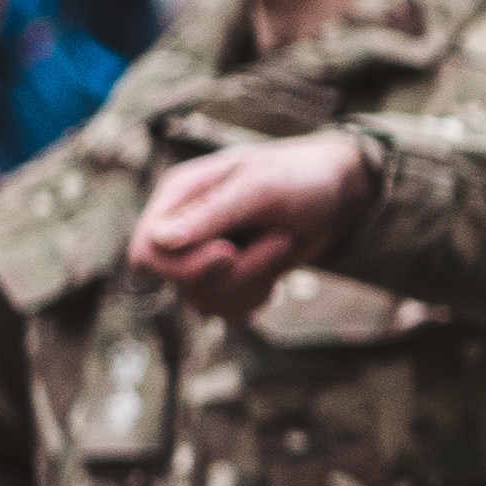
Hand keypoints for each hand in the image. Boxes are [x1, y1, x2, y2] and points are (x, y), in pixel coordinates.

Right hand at [134, 134, 376, 317]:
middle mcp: (182, 229)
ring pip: (204, 300)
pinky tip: (278, 266)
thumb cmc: (300, 177)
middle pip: (177, 283)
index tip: (230, 253)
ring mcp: (202, 256)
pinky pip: (227, 309)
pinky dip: (256, 295)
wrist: (338, 194)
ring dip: (251, 282)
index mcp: (178, 197)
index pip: (147, 253)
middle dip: (232, 274)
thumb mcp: (261, 187)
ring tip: (283, 243)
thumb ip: (211, 213)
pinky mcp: (228, 278)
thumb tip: (160, 242)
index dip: (183, 266)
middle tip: (279, 241)